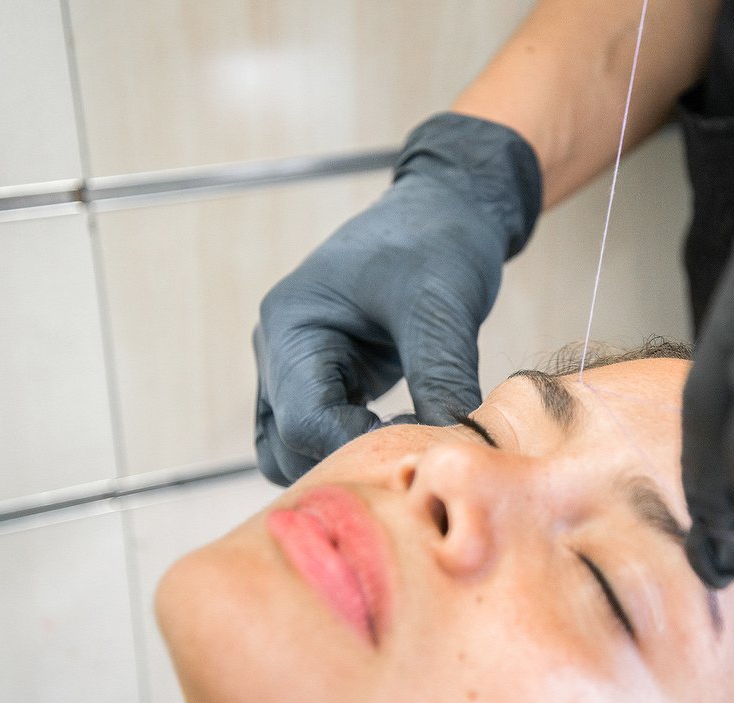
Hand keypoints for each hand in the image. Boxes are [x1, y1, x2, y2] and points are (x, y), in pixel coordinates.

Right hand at [254, 113, 541, 484]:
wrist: (446, 211)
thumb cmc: (436, 240)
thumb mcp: (441, 305)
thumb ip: (442, 376)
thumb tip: (453, 444)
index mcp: (291, 324)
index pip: (303, 418)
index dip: (356, 447)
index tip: (415, 453)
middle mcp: (280, 351)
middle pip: (289, 445)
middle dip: (348, 461)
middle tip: (416, 460)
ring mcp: (299, 369)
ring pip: (297, 451)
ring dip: (347, 461)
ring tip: (411, 450)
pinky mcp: (329, 381)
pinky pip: (324, 436)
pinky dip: (357, 448)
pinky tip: (407, 440)